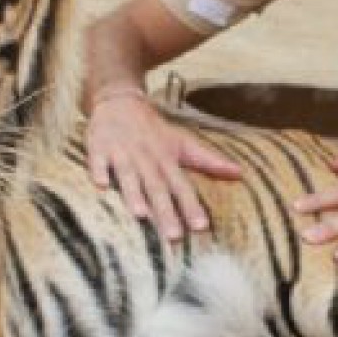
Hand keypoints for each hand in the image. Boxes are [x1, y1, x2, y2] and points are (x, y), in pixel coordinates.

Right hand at [86, 89, 242, 239]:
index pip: (182, 186)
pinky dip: (98, 171)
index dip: (191, 206)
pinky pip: (98, 161)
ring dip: (133, 194)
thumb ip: (208, 162)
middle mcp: (147, 159)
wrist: (121, 100)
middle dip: (165, 211)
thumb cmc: (154, 130)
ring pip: (129, 176)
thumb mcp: (183, 143)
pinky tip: (99, 185)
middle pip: (157, 187)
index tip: (201, 227)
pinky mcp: (99, 147)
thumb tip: (239, 173)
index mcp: (167, 160)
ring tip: (140, 215)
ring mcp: (123, 153)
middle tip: (173, 235)